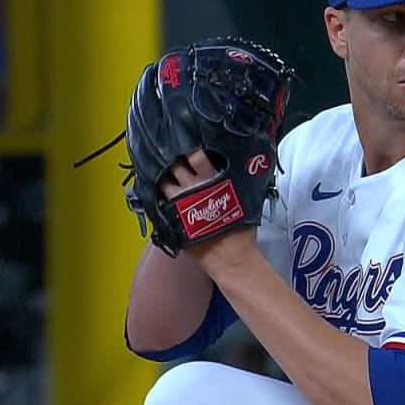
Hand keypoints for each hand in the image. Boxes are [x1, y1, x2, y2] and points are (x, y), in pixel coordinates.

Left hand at [160, 149, 258, 273]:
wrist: (230, 258)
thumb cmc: (240, 233)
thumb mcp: (245, 201)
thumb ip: (237, 183)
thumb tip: (236, 170)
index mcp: (213, 182)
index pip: (197, 156)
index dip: (191, 149)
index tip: (189, 145)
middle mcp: (193, 190)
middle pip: (175, 166)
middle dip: (173, 160)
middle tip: (174, 157)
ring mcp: (179, 205)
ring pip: (162, 183)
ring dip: (163, 178)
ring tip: (165, 174)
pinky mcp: (171, 220)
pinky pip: (159, 203)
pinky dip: (159, 196)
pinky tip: (162, 194)